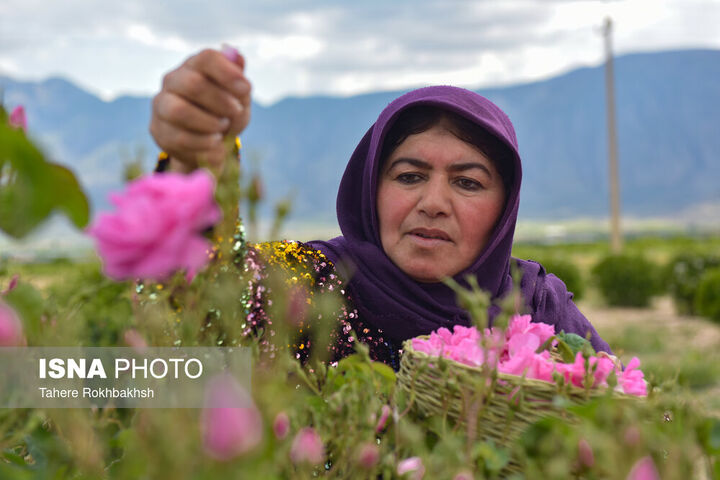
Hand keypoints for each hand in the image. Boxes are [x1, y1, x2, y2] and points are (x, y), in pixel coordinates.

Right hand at [149, 46, 251, 172]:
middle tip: (236, 111)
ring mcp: (162, 105)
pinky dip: (204, 142)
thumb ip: (239, 79)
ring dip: (209, 123)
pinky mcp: (159, 131)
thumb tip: (237, 55)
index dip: (228, 72)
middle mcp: (173, 81)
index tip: (246, 89)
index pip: (207, 58)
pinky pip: (181, 138)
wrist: (211, 145)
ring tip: (223, 127)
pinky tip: (215, 141)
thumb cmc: (225, 114)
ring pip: (179, 111)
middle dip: (221, 101)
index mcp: (195, 66)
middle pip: (193, 84)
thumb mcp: (238, 98)